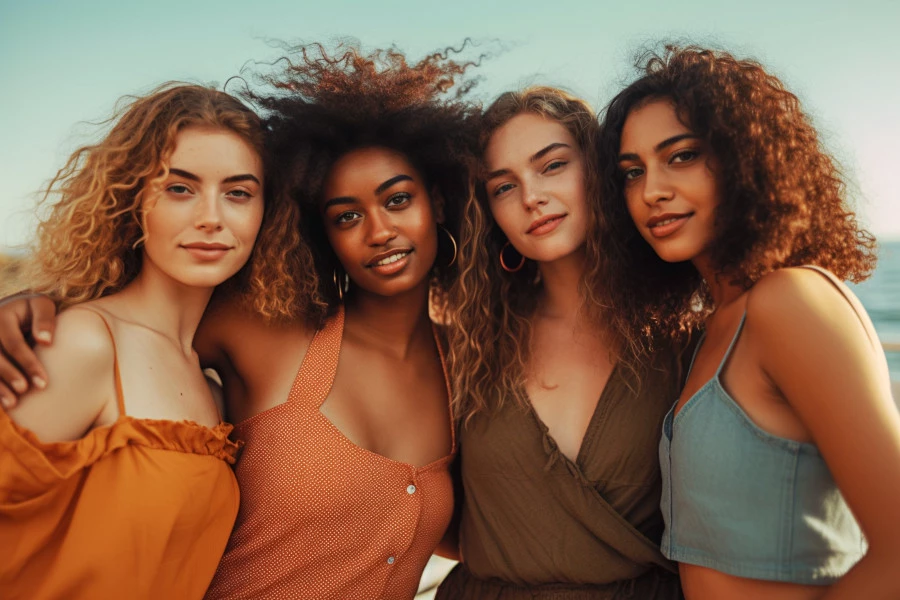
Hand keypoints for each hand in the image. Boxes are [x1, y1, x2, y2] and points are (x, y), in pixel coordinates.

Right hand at [0, 293, 57, 407]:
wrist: (11, 312)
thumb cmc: (32, 312)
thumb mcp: (41, 306)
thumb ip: (45, 318)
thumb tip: (46, 341)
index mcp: (2, 317)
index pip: (13, 344)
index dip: (28, 363)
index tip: (43, 382)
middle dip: (11, 376)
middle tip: (27, 391)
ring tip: (13, 403)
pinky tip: (5, 402)